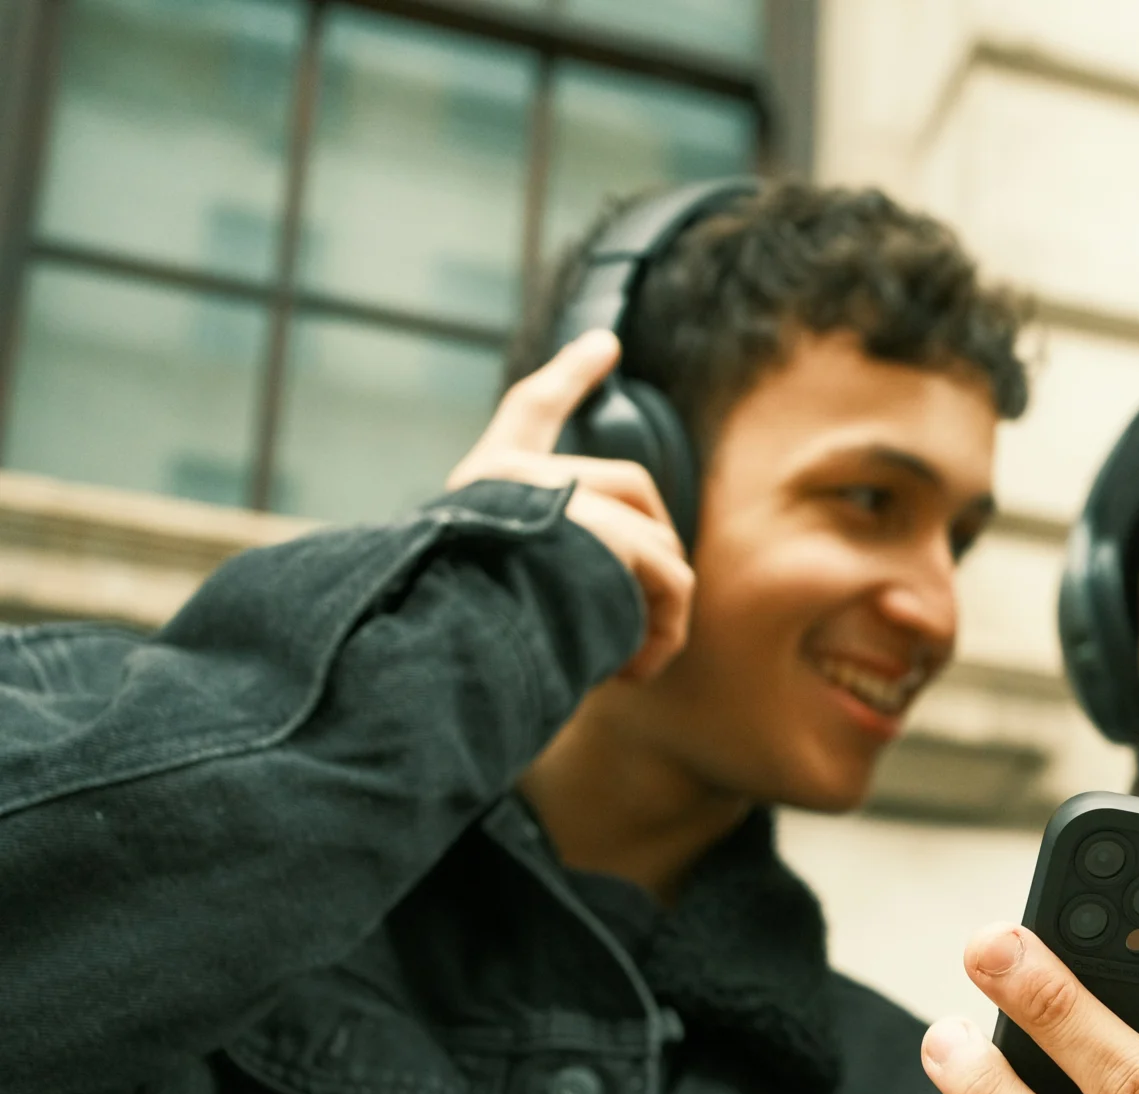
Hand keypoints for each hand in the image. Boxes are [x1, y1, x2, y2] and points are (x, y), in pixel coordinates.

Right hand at [444, 328, 693, 680]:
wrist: (435, 650)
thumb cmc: (451, 638)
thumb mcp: (482, 589)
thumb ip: (534, 564)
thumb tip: (606, 587)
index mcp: (482, 481)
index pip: (531, 409)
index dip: (569, 375)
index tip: (606, 343)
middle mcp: (517, 475)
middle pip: (630, 484)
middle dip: (655, 547)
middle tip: (650, 618)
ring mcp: (562, 495)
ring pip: (656, 540)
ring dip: (655, 605)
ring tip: (623, 661)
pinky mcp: (605, 530)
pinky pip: (669, 580)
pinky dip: (663, 632)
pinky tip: (630, 670)